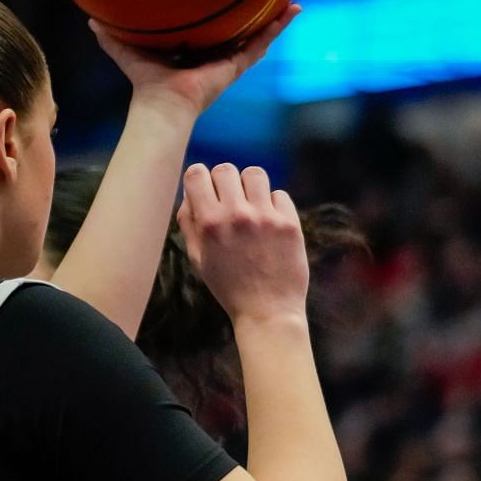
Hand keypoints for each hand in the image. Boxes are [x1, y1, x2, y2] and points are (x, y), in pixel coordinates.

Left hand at [93, 6, 298, 118]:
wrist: (163, 103)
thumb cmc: (144, 82)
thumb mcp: (126, 49)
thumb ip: (110, 35)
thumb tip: (90, 17)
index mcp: (195, 52)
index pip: (213, 31)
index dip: (222, 16)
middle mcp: (217, 56)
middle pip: (240, 31)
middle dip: (254, 16)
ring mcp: (231, 61)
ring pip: (258, 36)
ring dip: (275, 20)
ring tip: (291, 2)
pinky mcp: (238, 65)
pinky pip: (261, 43)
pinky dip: (277, 27)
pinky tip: (290, 11)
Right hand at [177, 162, 308, 324]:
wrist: (267, 311)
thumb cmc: (229, 286)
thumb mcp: (197, 257)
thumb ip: (189, 222)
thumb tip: (191, 194)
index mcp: (209, 222)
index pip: (197, 174)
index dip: (199, 178)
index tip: (206, 189)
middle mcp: (237, 215)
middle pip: (226, 169)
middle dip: (224, 181)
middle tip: (230, 199)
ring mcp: (266, 218)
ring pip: (255, 174)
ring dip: (251, 185)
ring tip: (252, 204)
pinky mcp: (290, 224)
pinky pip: (280, 195)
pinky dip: (274, 204)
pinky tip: (271, 222)